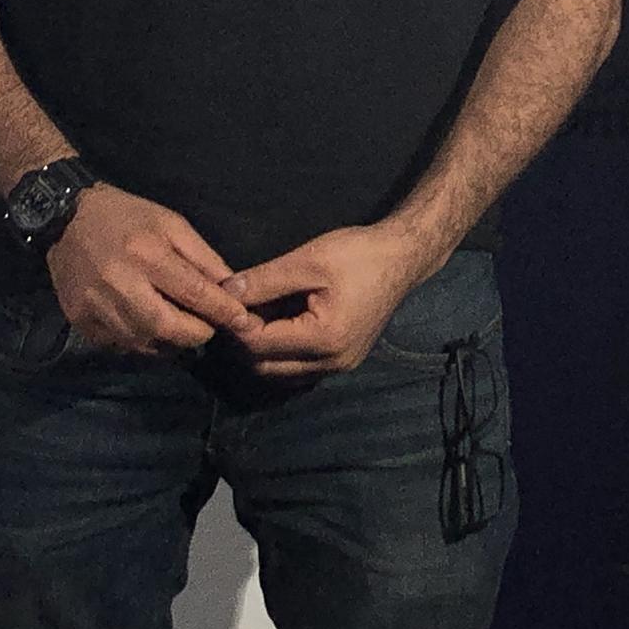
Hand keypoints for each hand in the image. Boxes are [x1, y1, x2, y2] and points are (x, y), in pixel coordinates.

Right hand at [47, 185, 261, 355]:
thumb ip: (202, 257)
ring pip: (141, 341)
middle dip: (194, 335)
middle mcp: (119, 282)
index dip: (221, 311)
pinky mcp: (79, 320)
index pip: (193, 292)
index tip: (243, 322)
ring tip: (182, 332)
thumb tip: (231, 287)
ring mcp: (95, 305)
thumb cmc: (127, 216)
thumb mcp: (172, 224)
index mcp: (147, 253)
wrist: (66, 218)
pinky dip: (140, 343)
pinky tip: (150, 331)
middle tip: (208, 330)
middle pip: (165, 326)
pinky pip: (117, 344)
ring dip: (169, 343)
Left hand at [221, 225, 426, 379]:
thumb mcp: (308, 261)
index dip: (236, 325)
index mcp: (324, 339)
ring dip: (261, 349)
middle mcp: (332, 363)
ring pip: (279, 373)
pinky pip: (298, 369)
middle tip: (236, 309)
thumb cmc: (359, 254)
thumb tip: (225, 291)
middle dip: (244, 340)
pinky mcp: (343, 361)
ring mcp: (339, 366)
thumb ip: (264, 280)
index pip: (259, 344)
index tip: (224, 301)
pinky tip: (279, 324)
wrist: (403, 258)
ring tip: (257, 314)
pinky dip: (281, 352)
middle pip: (264, 367)